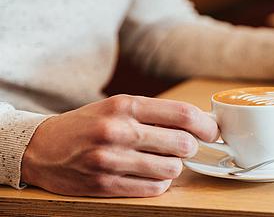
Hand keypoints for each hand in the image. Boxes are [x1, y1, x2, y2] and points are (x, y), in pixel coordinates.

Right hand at [21, 95, 217, 196]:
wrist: (40, 147)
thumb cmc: (88, 124)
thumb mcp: (118, 107)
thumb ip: (156, 114)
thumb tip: (200, 123)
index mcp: (125, 106)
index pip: (183, 114)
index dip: (206, 125)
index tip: (212, 131)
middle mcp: (118, 130)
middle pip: (183, 143)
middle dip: (190, 147)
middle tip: (182, 147)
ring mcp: (111, 160)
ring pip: (172, 168)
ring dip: (174, 166)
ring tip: (161, 161)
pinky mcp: (105, 185)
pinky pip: (154, 188)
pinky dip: (159, 182)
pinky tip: (149, 175)